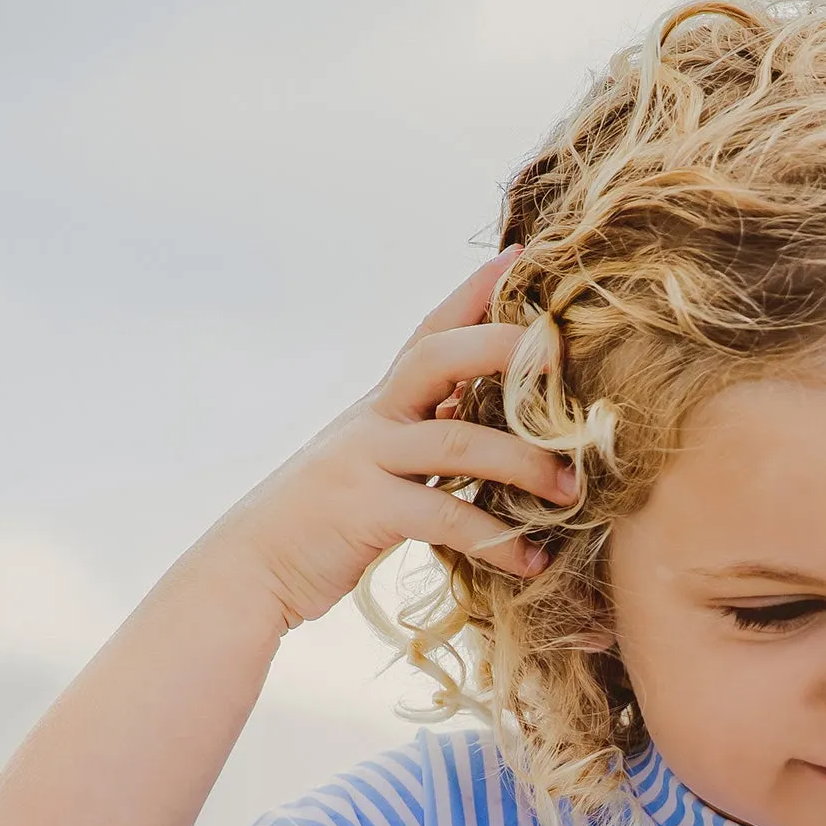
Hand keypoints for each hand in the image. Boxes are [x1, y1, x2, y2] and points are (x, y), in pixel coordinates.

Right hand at [207, 250, 575, 633]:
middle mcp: (371, 420)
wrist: (251, 569)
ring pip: (456, 443)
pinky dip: (495, 541)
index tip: (521, 257)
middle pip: (436, 356)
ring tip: (574, 491)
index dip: (474, 293)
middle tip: (560, 360)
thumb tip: (475, 426)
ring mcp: (364, 462)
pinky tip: (532, 560)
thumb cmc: (323, 524)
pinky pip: (445, 519)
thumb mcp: (372, 468)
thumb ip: (419, 442)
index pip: (430, 331)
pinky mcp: (364, 513)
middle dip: (500, 348)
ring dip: (524, 465)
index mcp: (380, 405)